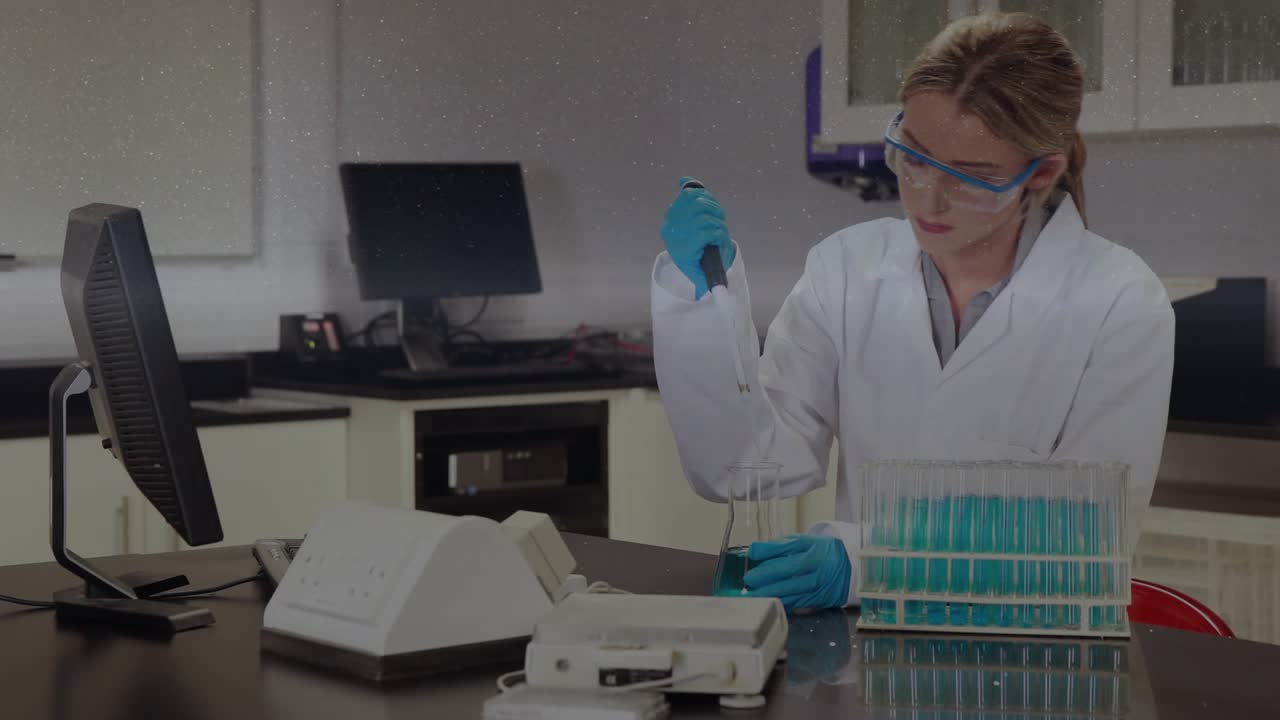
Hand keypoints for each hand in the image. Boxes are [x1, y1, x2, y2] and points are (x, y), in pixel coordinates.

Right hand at [660, 176, 735, 298]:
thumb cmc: (700, 249)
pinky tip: (719, 240)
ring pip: (705, 217)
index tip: (714, 206)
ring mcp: (676, 238)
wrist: (706, 278)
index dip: (706, 197)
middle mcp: (668, 227)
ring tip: (721, 232)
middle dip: (715, 210)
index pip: (688, 195)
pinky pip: (708, 231)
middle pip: (698, 204)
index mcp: (670, 219)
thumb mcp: (694, 222)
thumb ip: (690, 201)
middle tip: (721, 221)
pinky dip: (719, 234)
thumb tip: (685, 179)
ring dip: (719, 223)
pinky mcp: (686, 249)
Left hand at [744, 535, 850, 612]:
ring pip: (792, 590)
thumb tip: (754, 551)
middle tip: (749, 579)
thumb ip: (779, 546)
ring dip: (771, 593)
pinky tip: (769, 603)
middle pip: (790, 570)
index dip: (768, 551)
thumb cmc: (819, 552)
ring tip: (754, 595)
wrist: (849, 566)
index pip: (788, 547)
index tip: (751, 554)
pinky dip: (782, 603)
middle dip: (767, 575)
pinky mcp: (819, 599)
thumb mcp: (803, 542)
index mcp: (812, 547)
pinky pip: (797, 602)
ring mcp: (819, 584)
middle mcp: (817, 565)